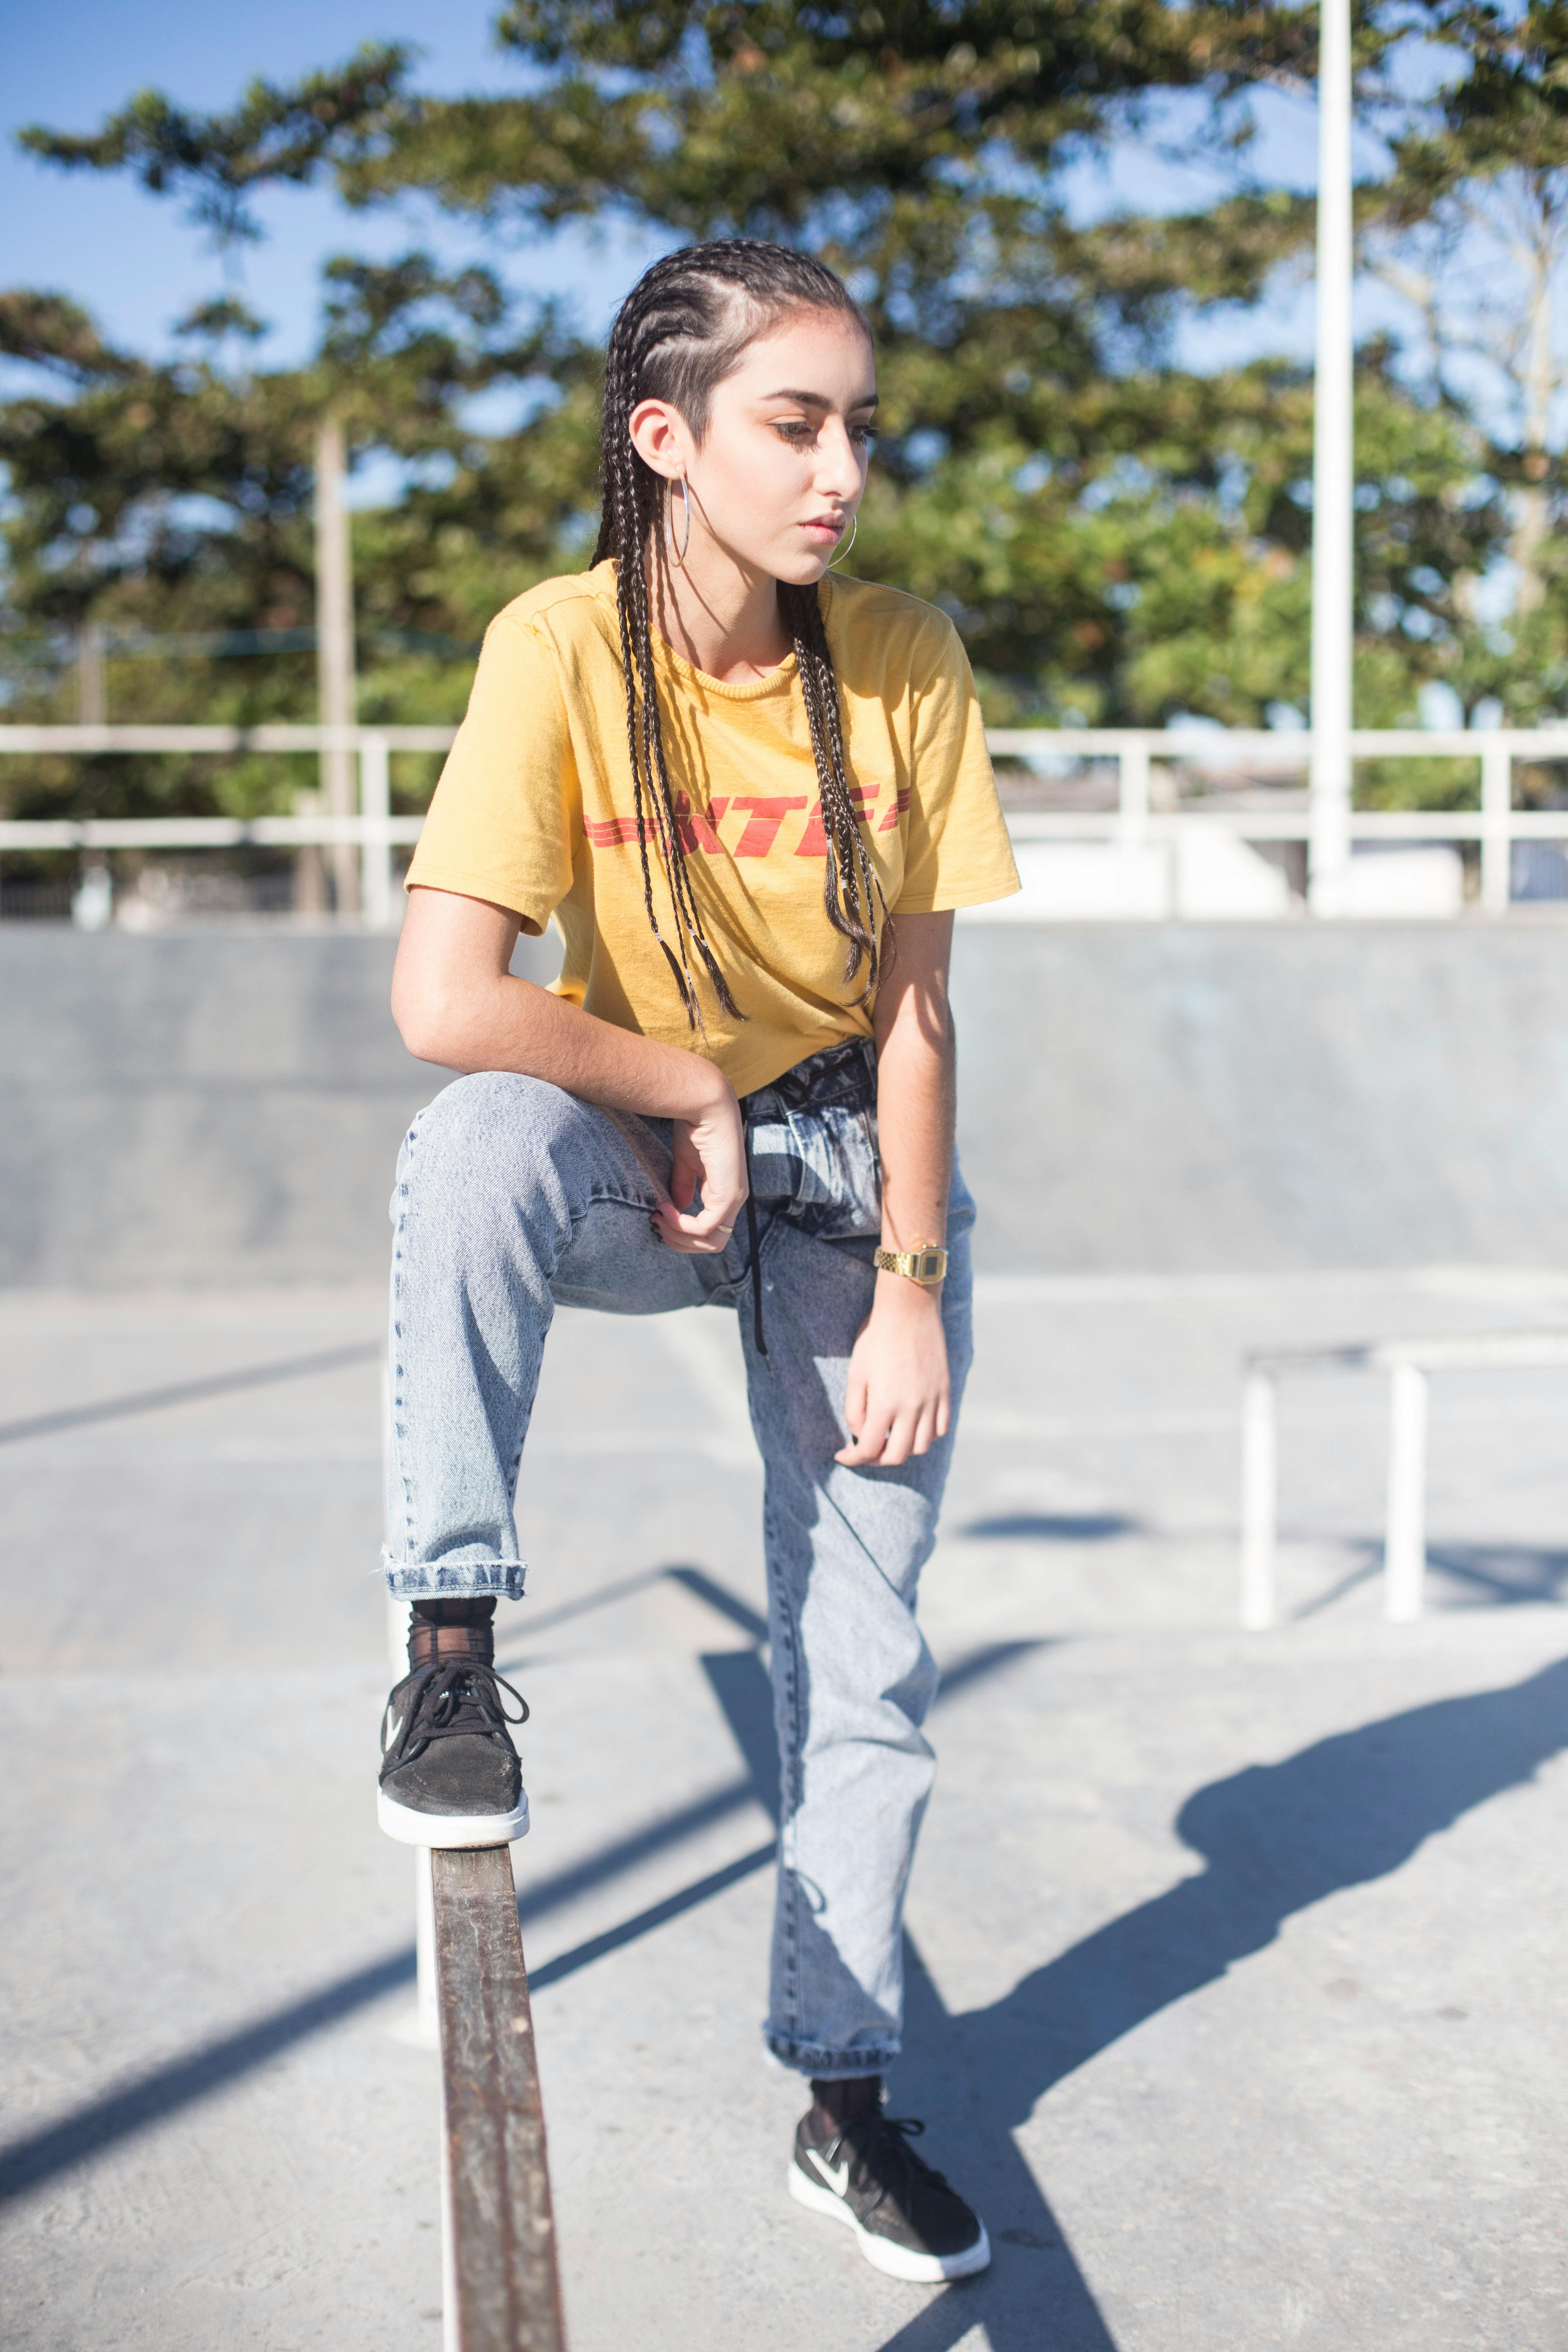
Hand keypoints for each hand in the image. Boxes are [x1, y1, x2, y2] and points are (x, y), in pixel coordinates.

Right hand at [653, 1085, 747, 1253]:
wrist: (705, 1105)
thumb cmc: (695, 1126)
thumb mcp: (686, 1161)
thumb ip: (684, 1184)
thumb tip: (676, 1206)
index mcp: (724, 1192)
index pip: (710, 1231)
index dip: (682, 1233)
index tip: (658, 1217)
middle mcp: (734, 1199)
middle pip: (712, 1244)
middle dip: (680, 1243)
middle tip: (657, 1226)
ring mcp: (734, 1199)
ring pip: (712, 1242)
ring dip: (679, 1237)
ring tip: (659, 1218)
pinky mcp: (728, 1195)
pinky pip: (705, 1227)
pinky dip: (681, 1225)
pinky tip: (665, 1209)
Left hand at [835, 1274, 950, 1466]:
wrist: (910, 1309)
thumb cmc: (876, 1337)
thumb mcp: (856, 1373)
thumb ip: (854, 1409)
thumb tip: (858, 1435)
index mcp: (885, 1403)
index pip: (868, 1449)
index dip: (852, 1458)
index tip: (842, 1455)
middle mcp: (912, 1407)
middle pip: (897, 1455)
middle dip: (877, 1459)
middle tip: (865, 1450)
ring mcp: (932, 1400)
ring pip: (921, 1446)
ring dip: (902, 1449)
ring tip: (888, 1437)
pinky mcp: (945, 1391)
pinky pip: (941, 1428)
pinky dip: (927, 1435)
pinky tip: (913, 1426)